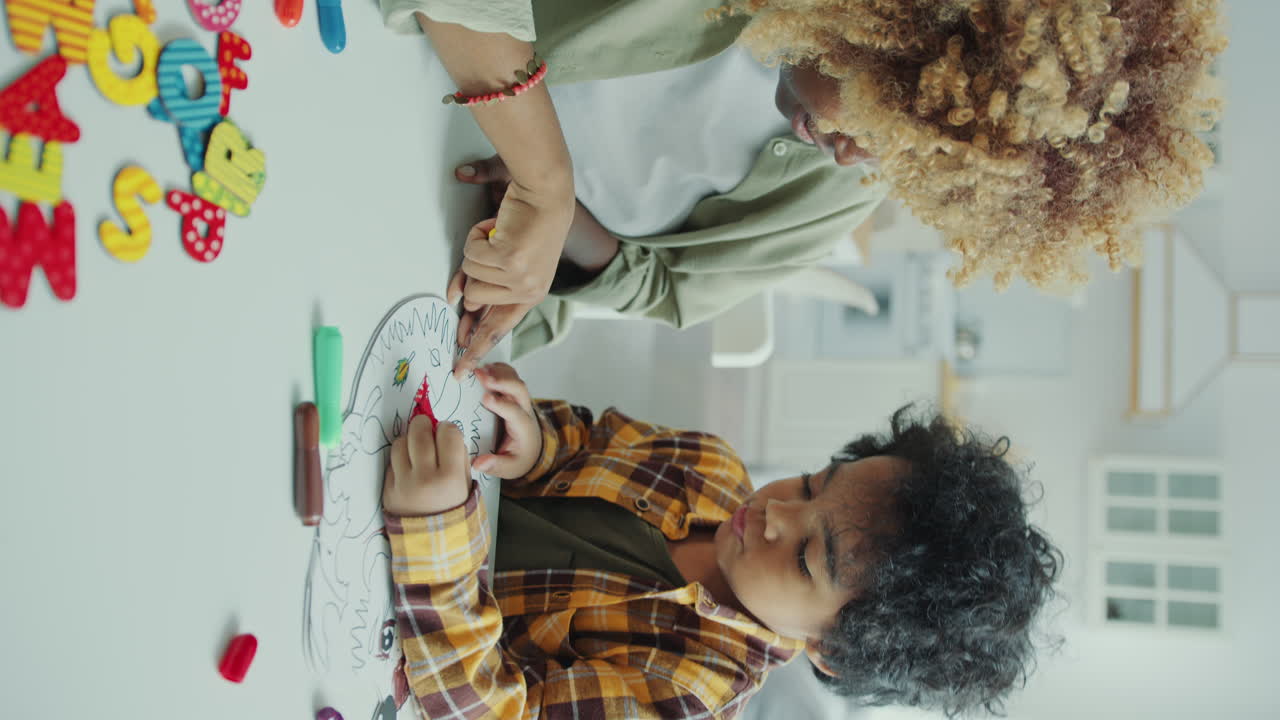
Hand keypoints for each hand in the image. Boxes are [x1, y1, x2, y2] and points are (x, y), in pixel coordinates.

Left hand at [382, 414, 470, 515]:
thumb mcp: (466, 485)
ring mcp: (403, 485)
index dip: (448, 429)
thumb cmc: (454, 511)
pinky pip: (391, 463)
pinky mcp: (388, 490)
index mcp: (450, 477)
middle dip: (424, 424)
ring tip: (416, 450)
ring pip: (400, 443)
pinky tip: (409, 468)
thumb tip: (443, 431)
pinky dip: (400, 460)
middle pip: (419, 432)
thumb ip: (458, 457)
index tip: (446, 433)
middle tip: (426, 427)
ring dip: (409, 441)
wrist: (433, 544)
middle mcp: (425, 478)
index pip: (448, 433)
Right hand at [446, 234, 537, 379]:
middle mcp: (526, 291)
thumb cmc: (527, 225)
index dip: (476, 348)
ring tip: (499, 234)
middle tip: (497, 256)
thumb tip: (458, 299)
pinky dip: (477, 234)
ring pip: (470, 273)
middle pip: (474, 298)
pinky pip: (471, 253)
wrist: (545, 196)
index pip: (498, 329)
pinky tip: (497, 226)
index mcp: (529, 295)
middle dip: (471, 274)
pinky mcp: (509, 260)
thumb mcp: (508, 260)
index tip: (461, 369)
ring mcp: (519, 278)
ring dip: (477, 249)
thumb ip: (484, 282)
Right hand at [469, 363, 540, 480]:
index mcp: (524, 428)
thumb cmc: (519, 458)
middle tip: (482, 376)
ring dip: (499, 372)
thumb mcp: (510, 468)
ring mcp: (520, 399)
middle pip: (519, 390)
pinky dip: (498, 369)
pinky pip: (510, 376)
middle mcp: (525, 410)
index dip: (502, 404)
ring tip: (479, 368)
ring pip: (515, 379)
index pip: (515, 413)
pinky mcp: (514, 394)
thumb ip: (496, 466)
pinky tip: (484, 366)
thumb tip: (478, 463)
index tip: (486, 398)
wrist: (532, 450)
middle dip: (502, 381)